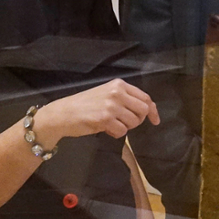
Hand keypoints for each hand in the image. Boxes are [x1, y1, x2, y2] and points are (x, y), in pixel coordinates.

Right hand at [33, 79, 159, 145]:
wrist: (62, 113)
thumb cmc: (85, 105)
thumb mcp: (107, 95)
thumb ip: (126, 99)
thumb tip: (149, 109)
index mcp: (119, 85)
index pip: (145, 97)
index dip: (152, 110)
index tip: (155, 120)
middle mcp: (117, 93)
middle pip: (143, 110)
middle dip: (138, 120)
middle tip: (125, 123)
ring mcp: (111, 106)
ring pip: (134, 122)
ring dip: (124, 127)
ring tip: (111, 124)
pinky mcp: (105, 119)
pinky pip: (122, 131)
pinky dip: (115, 134)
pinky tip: (105, 129)